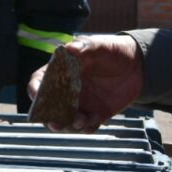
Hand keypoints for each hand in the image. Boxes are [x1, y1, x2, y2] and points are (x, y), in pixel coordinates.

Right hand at [28, 34, 143, 132]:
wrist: (137, 65)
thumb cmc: (111, 50)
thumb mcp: (99, 44)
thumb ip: (85, 45)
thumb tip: (69, 47)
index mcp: (60, 72)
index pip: (39, 82)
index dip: (35, 89)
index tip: (36, 96)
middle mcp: (67, 90)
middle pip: (50, 107)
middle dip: (49, 118)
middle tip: (54, 124)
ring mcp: (81, 104)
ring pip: (67, 120)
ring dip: (69, 126)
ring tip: (79, 122)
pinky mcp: (97, 113)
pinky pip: (88, 125)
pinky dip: (88, 127)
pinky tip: (93, 122)